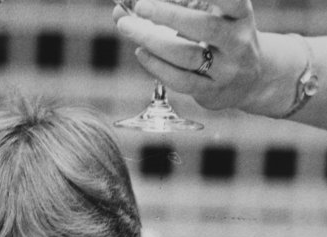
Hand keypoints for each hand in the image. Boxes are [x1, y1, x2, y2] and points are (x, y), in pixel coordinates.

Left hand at [114, 0, 263, 111]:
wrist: (251, 79)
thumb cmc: (221, 37)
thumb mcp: (211, 15)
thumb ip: (175, 6)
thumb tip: (122, 7)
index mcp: (240, 14)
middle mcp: (237, 40)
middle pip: (203, 27)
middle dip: (169, 15)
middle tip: (140, 6)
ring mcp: (226, 69)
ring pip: (186, 56)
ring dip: (153, 41)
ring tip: (127, 26)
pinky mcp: (211, 91)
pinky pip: (180, 80)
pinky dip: (157, 66)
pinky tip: (141, 52)